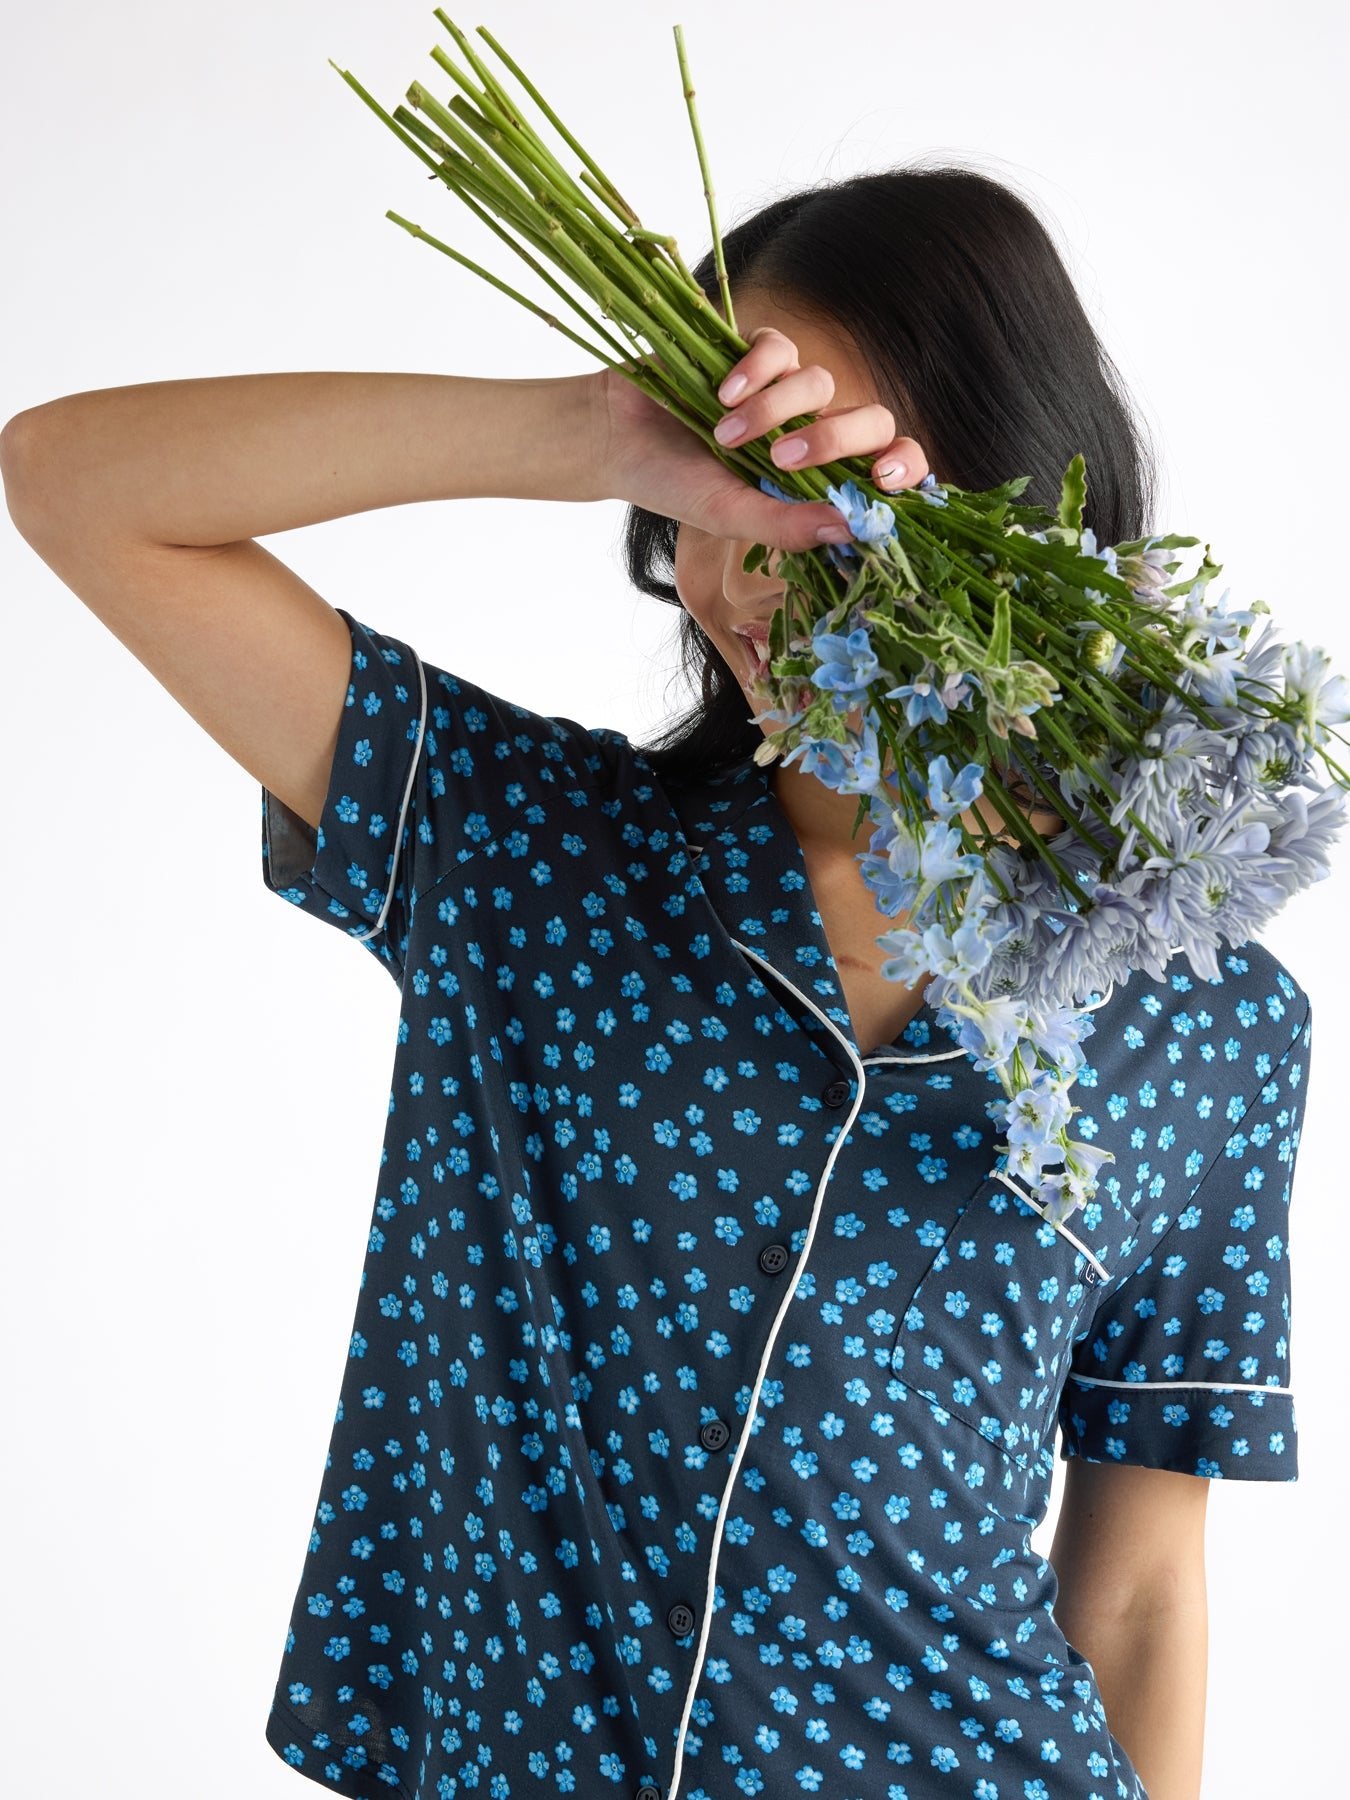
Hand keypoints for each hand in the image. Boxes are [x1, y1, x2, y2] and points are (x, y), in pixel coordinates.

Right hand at [584, 326, 930, 552]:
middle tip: (783, 458)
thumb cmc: (675, 486)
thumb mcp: (731, 516)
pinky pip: (779, 347)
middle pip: (870, 418)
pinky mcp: (756, 351)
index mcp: (820, 479)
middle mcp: (814, 431)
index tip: (882, 480)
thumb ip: (787, 526)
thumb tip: (852, 529)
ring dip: (772, 410)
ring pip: (819, 381)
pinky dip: (755, 371)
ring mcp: (788, 389)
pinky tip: (721, 395)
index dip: (904, 468)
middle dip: (834, 436)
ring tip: (723, 435)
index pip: (887, 467)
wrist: (616, 440)